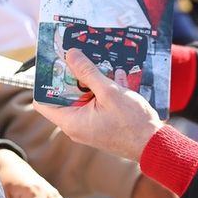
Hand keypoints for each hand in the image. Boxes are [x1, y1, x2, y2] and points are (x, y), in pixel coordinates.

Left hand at [34, 48, 162, 161]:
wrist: (154, 144)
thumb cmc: (132, 123)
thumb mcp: (109, 92)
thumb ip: (88, 72)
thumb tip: (70, 54)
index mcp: (71, 121)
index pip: (43, 102)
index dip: (44, 82)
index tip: (53, 64)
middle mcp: (75, 126)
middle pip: (62, 96)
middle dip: (70, 76)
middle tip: (77, 56)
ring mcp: (87, 125)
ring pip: (80, 97)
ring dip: (88, 81)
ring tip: (97, 63)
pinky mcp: (99, 123)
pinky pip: (92, 102)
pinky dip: (98, 89)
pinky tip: (113, 76)